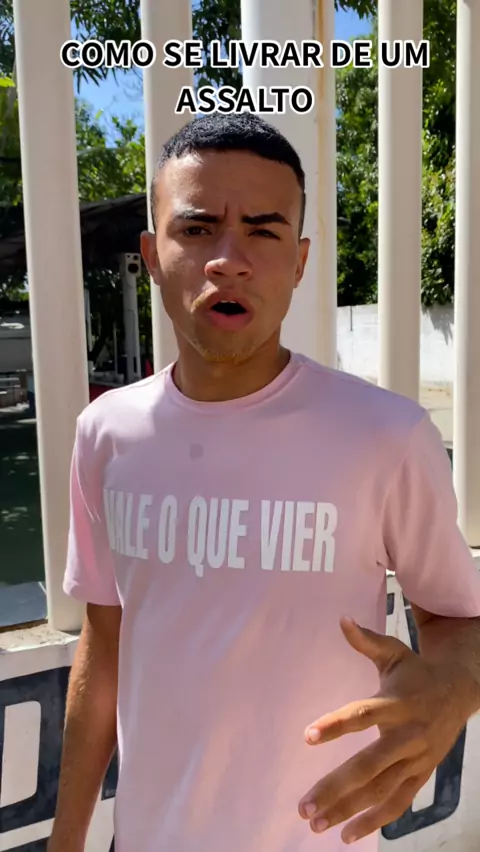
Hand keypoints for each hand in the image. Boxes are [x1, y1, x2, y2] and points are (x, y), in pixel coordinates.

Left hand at [298, 616, 469, 844]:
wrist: (460, 693)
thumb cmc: (417, 672)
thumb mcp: (394, 653)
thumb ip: (367, 642)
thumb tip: (341, 619)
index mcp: (396, 703)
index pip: (362, 715)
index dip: (335, 725)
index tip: (307, 736)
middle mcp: (407, 735)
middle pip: (369, 766)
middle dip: (335, 787)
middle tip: (304, 806)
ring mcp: (415, 760)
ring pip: (381, 791)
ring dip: (348, 810)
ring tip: (316, 824)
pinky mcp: (420, 775)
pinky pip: (397, 804)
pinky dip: (374, 821)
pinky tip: (347, 835)